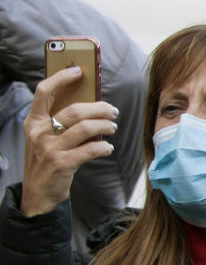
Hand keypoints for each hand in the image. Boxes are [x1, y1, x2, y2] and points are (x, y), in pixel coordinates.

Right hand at [20, 66, 117, 216]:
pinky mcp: (62, 164)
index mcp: (33, 121)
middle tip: (113, 111)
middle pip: (74, 110)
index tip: (78, 71)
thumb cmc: (47, 161)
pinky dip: (104, 147)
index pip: (44, 92)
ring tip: (113, 127)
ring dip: (105, 126)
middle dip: (99, 108)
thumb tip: (91, 105)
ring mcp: (49, 148)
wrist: (37, 194)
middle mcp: (39, 132)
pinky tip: (108, 148)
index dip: (61, 78)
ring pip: (85, 128)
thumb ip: (60, 122)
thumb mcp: (46, 138)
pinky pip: (90, 149)